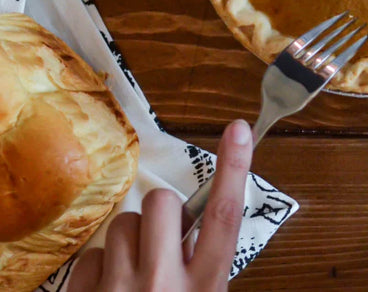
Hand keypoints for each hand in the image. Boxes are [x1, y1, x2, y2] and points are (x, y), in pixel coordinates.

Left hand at [69, 119, 253, 291]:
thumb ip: (204, 264)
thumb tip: (187, 227)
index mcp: (204, 285)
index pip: (224, 215)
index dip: (233, 168)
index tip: (238, 130)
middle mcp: (163, 283)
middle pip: (162, 203)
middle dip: (162, 213)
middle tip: (163, 244)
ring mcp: (119, 289)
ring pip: (122, 224)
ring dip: (129, 242)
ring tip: (134, 274)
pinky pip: (90, 255)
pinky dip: (100, 268)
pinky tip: (110, 289)